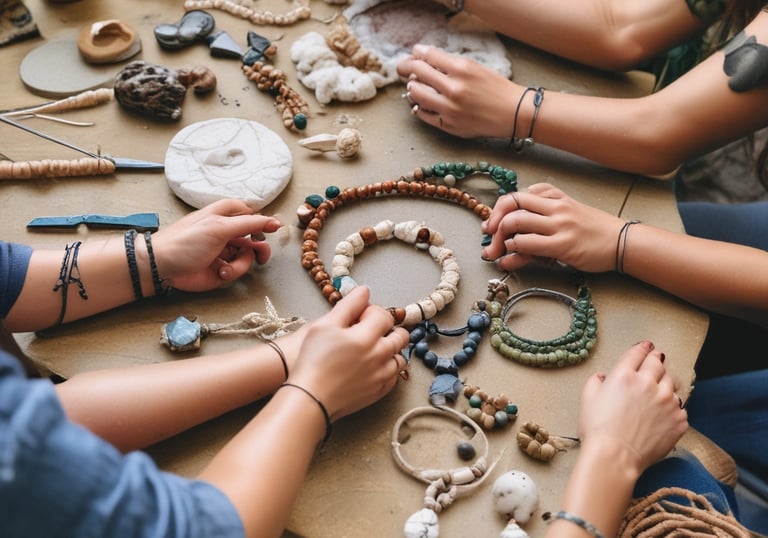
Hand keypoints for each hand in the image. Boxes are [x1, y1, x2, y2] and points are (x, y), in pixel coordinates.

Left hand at [150, 199, 281, 291]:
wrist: (163, 266)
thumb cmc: (185, 241)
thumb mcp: (220, 227)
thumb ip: (250, 223)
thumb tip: (273, 221)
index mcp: (225, 216)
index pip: (251, 214)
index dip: (262, 221)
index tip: (274, 228)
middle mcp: (226, 233)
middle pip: (255, 237)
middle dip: (259, 247)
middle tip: (261, 256)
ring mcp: (224, 251)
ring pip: (248, 256)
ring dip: (241, 263)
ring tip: (227, 267)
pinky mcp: (221, 268)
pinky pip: (237, 270)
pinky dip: (231, 272)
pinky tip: (218, 271)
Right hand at [285, 286, 409, 420]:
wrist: (310, 398)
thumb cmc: (313, 361)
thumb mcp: (325, 325)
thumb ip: (348, 305)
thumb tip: (364, 291)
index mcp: (367, 337)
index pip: (383, 316)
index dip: (371, 311)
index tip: (359, 316)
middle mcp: (380, 356)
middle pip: (399, 336)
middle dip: (387, 329)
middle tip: (369, 330)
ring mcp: (382, 376)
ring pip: (400, 357)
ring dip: (391, 349)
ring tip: (372, 348)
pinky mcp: (378, 392)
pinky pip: (394, 377)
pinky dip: (388, 368)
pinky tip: (374, 367)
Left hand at [396, 44, 516, 137]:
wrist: (514, 113)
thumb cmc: (496, 89)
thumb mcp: (475, 67)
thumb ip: (450, 63)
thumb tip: (422, 57)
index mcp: (462, 69)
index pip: (428, 55)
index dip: (418, 53)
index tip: (416, 54)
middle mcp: (454, 88)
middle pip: (417, 72)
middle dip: (410, 68)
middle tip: (411, 69)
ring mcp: (450, 109)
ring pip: (415, 93)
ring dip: (412, 87)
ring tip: (417, 86)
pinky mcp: (449, 125)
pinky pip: (422, 114)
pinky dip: (418, 106)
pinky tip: (424, 102)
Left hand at [481, 183, 624, 271]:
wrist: (622, 242)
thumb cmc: (592, 232)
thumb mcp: (565, 217)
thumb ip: (539, 221)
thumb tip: (508, 241)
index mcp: (554, 195)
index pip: (516, 195)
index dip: (498, 210)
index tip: (490, 225)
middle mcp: (555, 206)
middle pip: (510, 204)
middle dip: (493, 223)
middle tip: (488, 240)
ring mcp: (559, 224)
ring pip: (516, 221)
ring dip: (499, 239)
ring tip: (496, 252)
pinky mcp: (562, 244)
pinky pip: (527, 243)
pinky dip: (512, 250)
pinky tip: (510, 258)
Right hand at [578, 341, 687, 475]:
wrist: (616, 457)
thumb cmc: (598, 430)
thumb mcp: (587, 399)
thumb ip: (595, 381)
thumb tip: (603, 377)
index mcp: (625, 375)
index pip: (638, 353)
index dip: (642, 348)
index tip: (646, 346)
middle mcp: (649, 383)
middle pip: (658, 364)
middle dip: (655, 360)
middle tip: (655, 361)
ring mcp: (667, 402)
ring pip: (672, 383)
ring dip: (665, 383)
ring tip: (658, 390)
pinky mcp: (678, 420)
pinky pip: (680, 407)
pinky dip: (672, 407)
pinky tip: (663, 413)